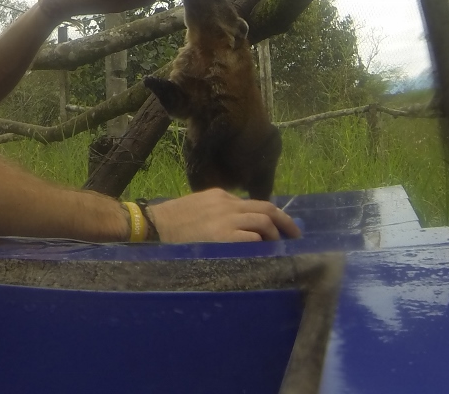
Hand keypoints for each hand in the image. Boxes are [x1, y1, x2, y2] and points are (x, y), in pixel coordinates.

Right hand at [148, 188, 301, 242]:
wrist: (153, 226)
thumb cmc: (171, 222)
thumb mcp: (197, 208)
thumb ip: (216, 213)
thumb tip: (236, 227)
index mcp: (220, 196)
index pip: (253, 203)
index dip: (271, 215)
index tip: (280, 226)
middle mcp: (227, 204)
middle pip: (266, 208)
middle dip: (284, 222)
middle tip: (295, 235)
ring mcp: (226, 219)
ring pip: (264, 221)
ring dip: (275, 234)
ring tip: (279, 247)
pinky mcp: (223, 236)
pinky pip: (252, 237)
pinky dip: (261, 244)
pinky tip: (264, 253)